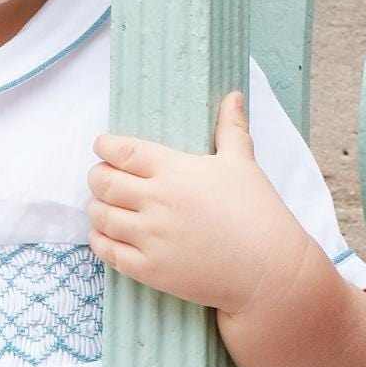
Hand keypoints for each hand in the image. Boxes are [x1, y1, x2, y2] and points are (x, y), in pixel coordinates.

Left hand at [88, 90, 308, 315]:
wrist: (268, 270)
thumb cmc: (258, 213)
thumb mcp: (243, 163)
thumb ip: (231, 128)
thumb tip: (233, 96)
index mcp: (174, 170)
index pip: (123, 151)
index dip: (105, 146)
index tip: (102, 146)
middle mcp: (156, 201)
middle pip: (104, 182)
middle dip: (97, 176)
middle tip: (101, 176)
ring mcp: (150, 237)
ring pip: (101, 216)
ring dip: (97, 207)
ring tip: (104, 205)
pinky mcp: (149, 269)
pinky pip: (107, 251)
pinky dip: (100, 240)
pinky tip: (106, 234)